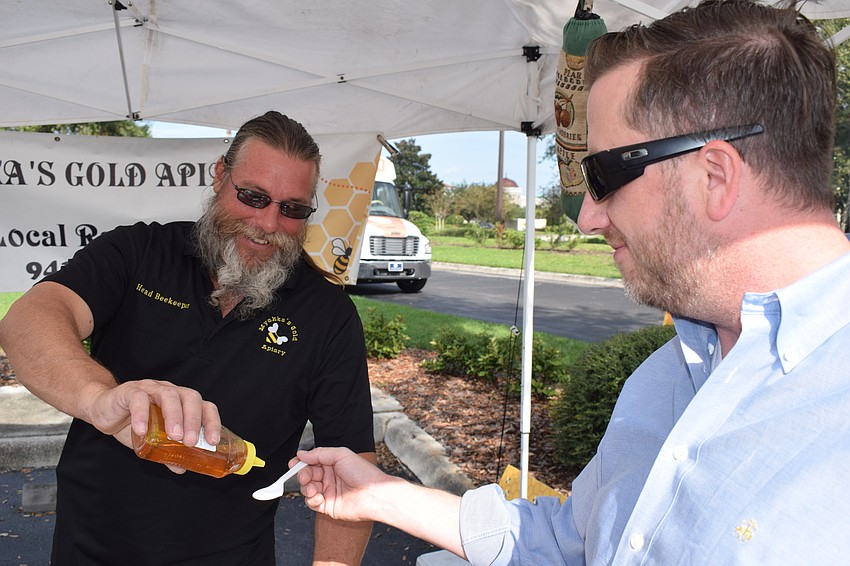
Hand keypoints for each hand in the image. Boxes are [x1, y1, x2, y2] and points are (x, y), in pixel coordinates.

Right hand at [85, 379, 219, 453]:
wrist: (103, 410)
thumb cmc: (133, 422)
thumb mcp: (153, 440)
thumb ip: (168, 452)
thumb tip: (182, 468)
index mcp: (181, 402)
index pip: (204, 406)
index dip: (211, 422)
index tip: (213, 441)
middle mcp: (170, 391)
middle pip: (190, 397)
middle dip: (193, 420)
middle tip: (190, 442)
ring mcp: (151, 389)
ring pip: (168, 395)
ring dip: (174, 416)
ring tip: (174, 437)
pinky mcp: (129, 392)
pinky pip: (138, 399)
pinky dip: (142, 414)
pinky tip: (142, 431)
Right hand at [295, 447, 387, 521]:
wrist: (374, 495)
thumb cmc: (364, 474)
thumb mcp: (341, 455)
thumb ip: (319, 454)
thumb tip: (302, 454)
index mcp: (333, 464)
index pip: (312, 462)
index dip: (301, 463)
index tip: (293, 464)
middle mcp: (330, 478)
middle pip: (307, 476)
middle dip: (303, 475)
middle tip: (305, 477)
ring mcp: (328, 492)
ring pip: (307, 490)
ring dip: (306, 488)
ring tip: (312, 488)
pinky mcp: (328, 506)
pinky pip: (312, 503)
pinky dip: (311, 500)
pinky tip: (318, 497)